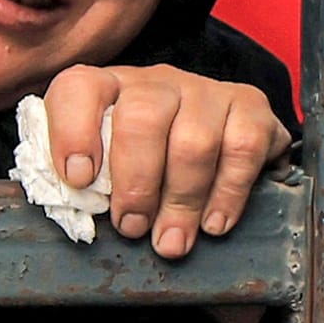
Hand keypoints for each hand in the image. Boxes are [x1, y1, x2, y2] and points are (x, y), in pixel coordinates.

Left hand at [43, 63, 291, 259]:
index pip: (78, 89)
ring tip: (171, 240)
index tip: (78, 180)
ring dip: (181, 201)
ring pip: (194, 141)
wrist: (213, 136)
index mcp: (105, 88)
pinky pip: (243, 148)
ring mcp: (204, 90)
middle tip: (133, 227)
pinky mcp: (250, 106)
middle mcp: (155, 82)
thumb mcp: (102, 163)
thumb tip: (77, 213)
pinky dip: (228, 193)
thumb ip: (84, 179)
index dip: (73, 134)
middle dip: (136, 184)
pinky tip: (214, 223)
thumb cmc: (140, 160)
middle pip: (143, 119)